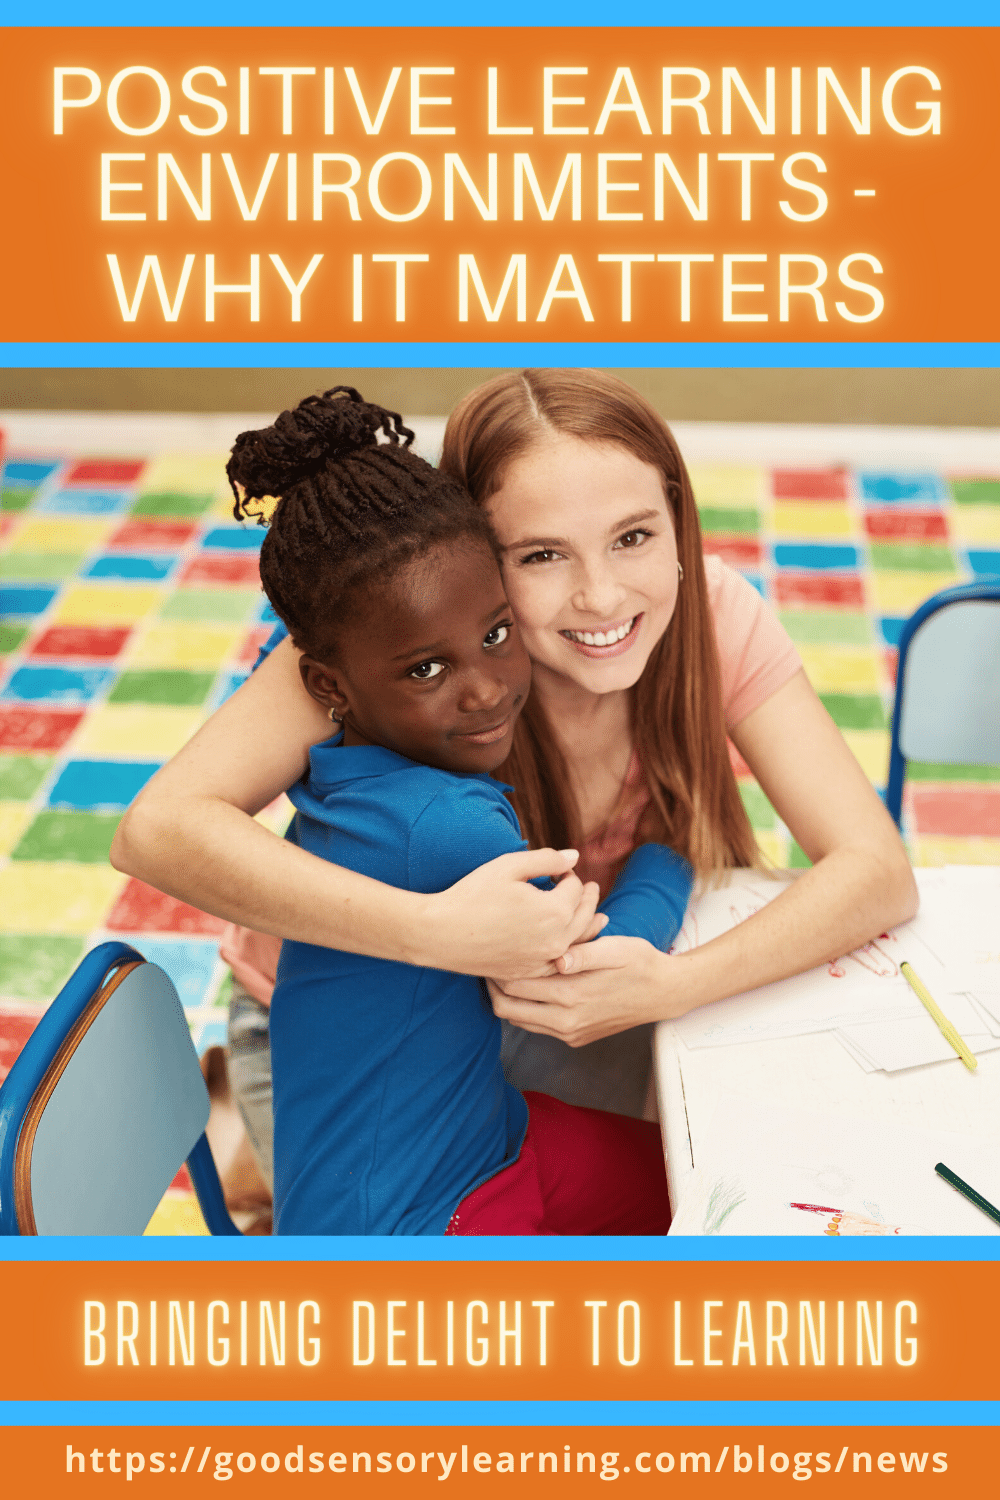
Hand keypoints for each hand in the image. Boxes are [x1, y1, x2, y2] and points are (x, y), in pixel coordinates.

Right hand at [427, 848, 605, 980]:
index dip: (569, 873)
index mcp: (555, 912)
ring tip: (600, 917)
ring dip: (589, 925)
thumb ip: (547, 859)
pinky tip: (571, 944)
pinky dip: (571, 950)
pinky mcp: (529, 972)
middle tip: (591, 887)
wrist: (440, 934)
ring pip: (577, 943)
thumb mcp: (509, 866)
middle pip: (584, 916)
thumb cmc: (472, 895)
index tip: (560, 868)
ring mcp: (542, 961)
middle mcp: (555, 941)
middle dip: (588, 898)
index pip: (576, 888)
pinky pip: (559, 962)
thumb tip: (575, 857)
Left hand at [487, 935, 682, 1045]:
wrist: (665, 993)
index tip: (492, 949)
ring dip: (508, 998)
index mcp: (572, 996)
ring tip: (504, 972)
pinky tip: (529, 986)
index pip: (516, 985)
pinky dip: (526, 1008)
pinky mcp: (575, 1037)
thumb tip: (557, 958)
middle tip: (488, 961)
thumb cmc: (640, 963)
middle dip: (494, 986)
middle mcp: (567, 1021)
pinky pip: (538, 1026)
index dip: (498, 967)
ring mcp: (571, 1033)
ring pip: (519, 1021)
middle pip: (509, 1009)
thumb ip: (583, 953)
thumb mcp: (615, 949)